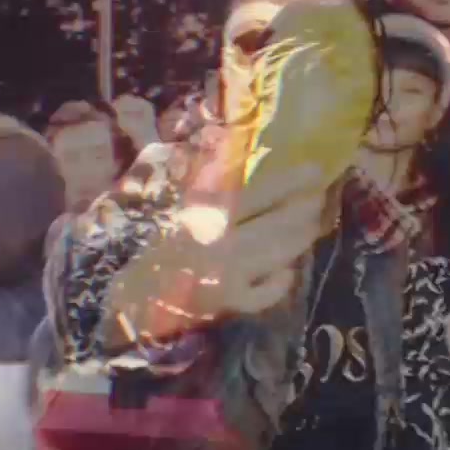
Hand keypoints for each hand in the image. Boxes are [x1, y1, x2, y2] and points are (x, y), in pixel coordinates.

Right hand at [107, 165, 327, 343]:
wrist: (129, 292)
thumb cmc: (151, 241)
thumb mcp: (174, 201)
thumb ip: (207, 178)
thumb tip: (241, 148)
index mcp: (203, 210)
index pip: (259, 191)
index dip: (292, 180)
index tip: (316, 169)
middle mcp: (220, 240)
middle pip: (279, 222)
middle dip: (306, 209)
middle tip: (320, 198)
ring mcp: (228, 273)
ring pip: (280, 253)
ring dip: (301, 237)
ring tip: (312, 226)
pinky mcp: (229, 302)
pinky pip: (266, 292)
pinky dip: (280, 281)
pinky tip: (286, 270)